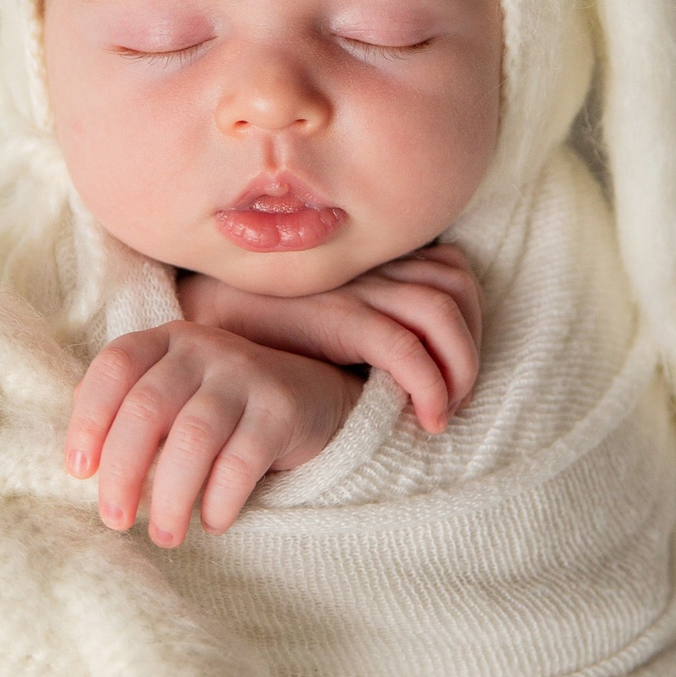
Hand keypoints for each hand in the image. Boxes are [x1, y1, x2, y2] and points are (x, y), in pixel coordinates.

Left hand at [65, 324, 361, 545]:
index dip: (89, 421)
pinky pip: (241, 461)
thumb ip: (127, 412)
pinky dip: (220, 500)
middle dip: (122, 473)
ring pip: (193, 438)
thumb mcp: (172, 395)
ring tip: (164, 536)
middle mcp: (202, 348)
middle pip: (147, 409)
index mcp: (163, 341)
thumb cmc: (219, 408)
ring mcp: (244, 374)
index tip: (78, 473)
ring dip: (171, 497)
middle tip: (116, 521)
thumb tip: (81, 458)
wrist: (311, 397)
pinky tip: (212, 523)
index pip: (113, 368)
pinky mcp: (281, 409)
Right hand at [177, 242, 481, 436]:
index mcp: (371, 258)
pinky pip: (406, 347)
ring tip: (442, 413)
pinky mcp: (337, 317)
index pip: (451, 268)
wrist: (205, 318)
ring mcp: (354, 287)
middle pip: (457, 285)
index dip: (469, 322)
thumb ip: (366, 321)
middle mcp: (369, 264)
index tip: (456, 373)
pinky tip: (425, 418)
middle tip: (456, 399)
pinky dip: (431, 386)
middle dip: (470, 348)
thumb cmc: (265, 328)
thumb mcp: (328, 316)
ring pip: (442, 312)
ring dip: (460, 369)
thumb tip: (411, 365)